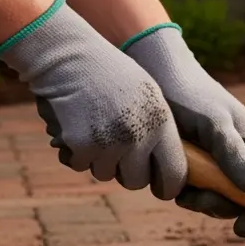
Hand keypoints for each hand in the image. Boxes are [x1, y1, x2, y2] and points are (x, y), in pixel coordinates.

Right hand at [0, 0, 185, 196]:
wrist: (69, 56)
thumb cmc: (111, 75)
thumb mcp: (150, 98)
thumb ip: (160, 131)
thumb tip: (169, 169)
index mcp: (162, 124)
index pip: (176, 174)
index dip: (168, 187)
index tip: (162, 189)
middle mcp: (139, 137)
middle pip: (137, 181)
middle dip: (127, 173)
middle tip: (118, 153)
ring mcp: (109, 143)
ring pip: (106, 174)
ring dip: (99, 160)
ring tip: (96, 129)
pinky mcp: (81, 145)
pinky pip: (79, 165)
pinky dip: (75, 153)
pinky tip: (75, 127)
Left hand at [124, 26, 244, 237]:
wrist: (157, 76)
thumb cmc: (191, 94)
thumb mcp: (214, 123)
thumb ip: (233, 155)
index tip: (240, 228)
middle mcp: (244, 157)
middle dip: (221, 206)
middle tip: (194, 199)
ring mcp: (220, 162)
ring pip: (219, 198)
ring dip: (200, 199)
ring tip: (180, 186)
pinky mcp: (198, 164)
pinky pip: (198, 190)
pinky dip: (186, 190)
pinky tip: (172, 176)